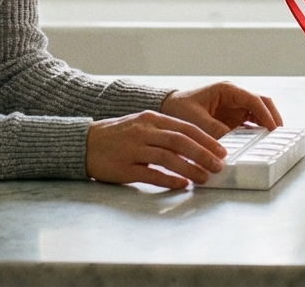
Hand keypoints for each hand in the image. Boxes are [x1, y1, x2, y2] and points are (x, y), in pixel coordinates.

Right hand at [86, 110, 226, 188]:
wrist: (83, 143)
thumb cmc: (117, 135)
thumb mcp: (140, 124)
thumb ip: (164, 131)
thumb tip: (195, 143)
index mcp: (150, 118)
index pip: (184, 127)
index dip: (205, 139)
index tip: (221, 150)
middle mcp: (143, 131)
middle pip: (179, 141)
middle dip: (203, 154)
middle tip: (219, 166)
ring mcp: (133, 149)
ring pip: (168, 158)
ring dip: (189, 169)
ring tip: (205, 178)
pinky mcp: (124, 168)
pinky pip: (151, 174)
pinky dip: (169, 180)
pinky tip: (182, 185)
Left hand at [159, 81, 282, 137]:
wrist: (169, 109)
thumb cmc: (180, 108)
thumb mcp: (196, 120)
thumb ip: (214, 130)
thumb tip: (230, 144)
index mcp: (227, 90)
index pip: (253, 99)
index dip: (265, 114)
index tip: (273, 129)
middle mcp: (234, 97)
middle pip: (262, 104)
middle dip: (272, 118)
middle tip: (279, 136)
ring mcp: (235, 107)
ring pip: (259, 113)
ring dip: (267, 125)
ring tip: (273, 141)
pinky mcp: (233, 118)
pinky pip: (251, 123)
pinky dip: (257, 131)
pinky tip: (260, 143)